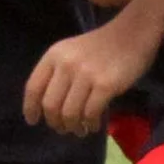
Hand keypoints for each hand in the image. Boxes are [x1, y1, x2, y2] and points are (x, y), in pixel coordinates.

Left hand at [23, 22, 155, 137]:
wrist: (133, 33)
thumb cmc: (101, 46)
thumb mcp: (71, 52)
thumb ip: (57, 73)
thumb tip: (48, 108)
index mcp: (54, 55)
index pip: (33, 88)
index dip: (30, 108)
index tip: (33, 121)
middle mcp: (66, 65)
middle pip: (50, 105)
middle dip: (55, 122)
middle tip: (63, 129)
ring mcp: (86, 75)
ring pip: (69, 113)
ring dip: (73, 127)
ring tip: (80, 130)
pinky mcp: (105, 85)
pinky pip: (91, 113)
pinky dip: (91, 124)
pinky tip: (94, 125)